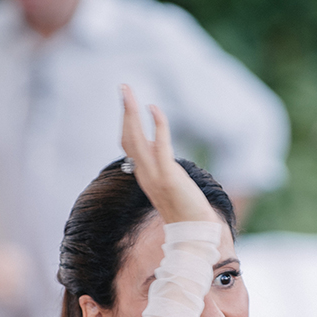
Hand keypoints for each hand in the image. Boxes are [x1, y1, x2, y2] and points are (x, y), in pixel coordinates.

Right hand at [119, 84, 219, 225]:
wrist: (194, 229)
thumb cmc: (185, 207)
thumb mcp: (168, 180)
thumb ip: (160, 162)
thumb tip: (157, 142)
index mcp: (142, 173)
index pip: (128, 143)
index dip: (127, 122)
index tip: (129, 102)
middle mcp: (143, 172)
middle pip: (127, 136)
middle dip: (125, 110)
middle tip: (123, 87)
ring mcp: (153, 175)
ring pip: (135, 138)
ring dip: (131, 112)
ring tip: (128, 91)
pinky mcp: (167, 176)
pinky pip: (159, 145)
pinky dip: (157, 125)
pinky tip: (154, 108)